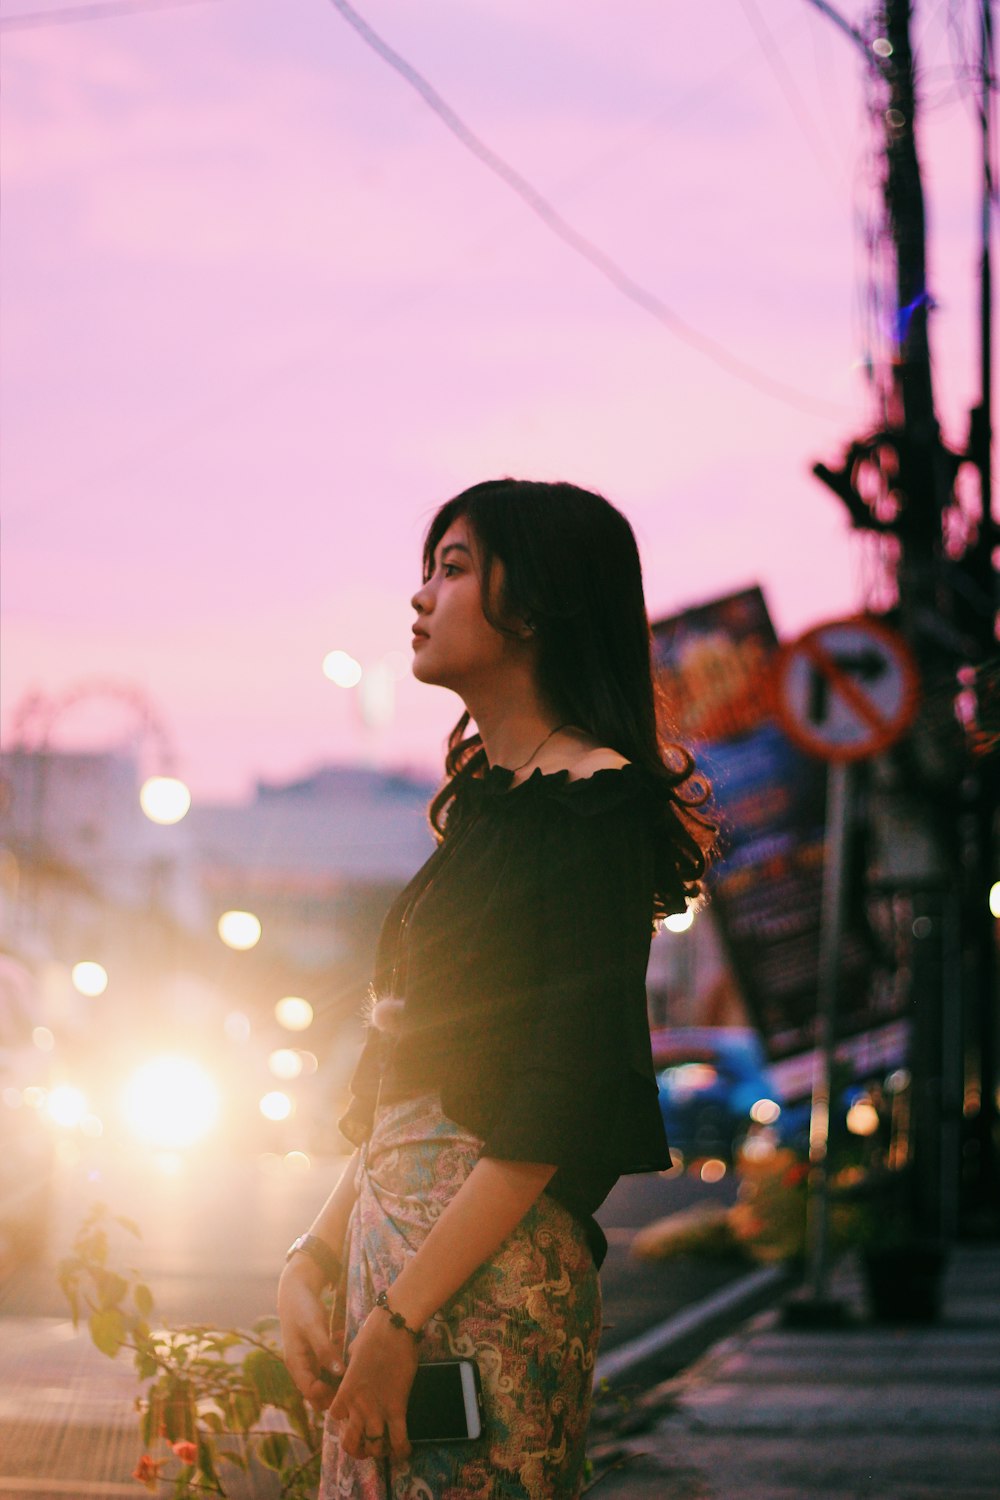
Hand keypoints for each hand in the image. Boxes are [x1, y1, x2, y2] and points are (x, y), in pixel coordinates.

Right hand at [278, 1259, 343, 1410]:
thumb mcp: (313, 1327)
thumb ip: (324, 1350)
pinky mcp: (318, 1353)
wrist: (296, 1289)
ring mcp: (310, 1360)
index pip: (310, 1393)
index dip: (328, 1394)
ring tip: (352, 1360)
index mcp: (296, 1364)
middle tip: (355, 1377)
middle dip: (336, 1390)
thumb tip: (339, 1373)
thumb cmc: (302, 1307)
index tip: (346, 1383)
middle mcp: (302, 1367)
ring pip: (326, 1380)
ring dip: (340, 1375)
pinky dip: (339, 1361)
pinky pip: (330, 1366)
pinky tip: (346, 1345)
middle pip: (318, 1393)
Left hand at [329, 1306, 418, 1460]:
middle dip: (358, 1450)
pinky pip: (398, 1439)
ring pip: (373, 1447)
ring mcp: (377, 1409)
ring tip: (386, 1448)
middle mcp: (357, 1405)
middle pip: (350, 1443)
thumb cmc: (373, 1334)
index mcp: (345, 1391)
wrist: (392, 1328)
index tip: (353, 1415)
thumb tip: (354, 1361)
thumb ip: (351, 1364)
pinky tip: (404, 1451)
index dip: (344, 1419)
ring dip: (379, 1451)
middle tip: (367, 1446)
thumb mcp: (353, 1352)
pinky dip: (401, 1450)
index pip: (335, 1417)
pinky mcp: (397, 1408)